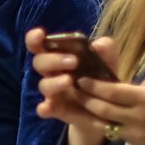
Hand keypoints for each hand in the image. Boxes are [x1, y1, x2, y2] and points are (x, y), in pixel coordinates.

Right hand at [28, 28, 121, 144]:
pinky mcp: (56, 109)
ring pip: (43, 85)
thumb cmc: (102, 77)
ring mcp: (53, 92)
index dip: (35, 38)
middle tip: (73, 61)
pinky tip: (48, 108)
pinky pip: (44, 109)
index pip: (39, 44)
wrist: (109, 107)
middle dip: (53, 59)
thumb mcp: (108, 61)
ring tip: (69, 81)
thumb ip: (106, 50)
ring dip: (54, 82)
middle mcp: (52, 72)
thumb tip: (98, 45)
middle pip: (39, 62)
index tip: (40, 34)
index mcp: (59, 55)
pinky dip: (44, 108)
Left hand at [73, 65, 144, 144]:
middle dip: (85, 98)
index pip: (112, 91)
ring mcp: (135, 134)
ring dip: (90, 114)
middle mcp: (136, 117)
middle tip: (74, 90)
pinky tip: (98, 118)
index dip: (94, 85)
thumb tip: (143, 77)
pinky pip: (116, 133)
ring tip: (80, 104)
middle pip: (102, 108)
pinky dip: (106, 125)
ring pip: (105, 124)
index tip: (81, 79)